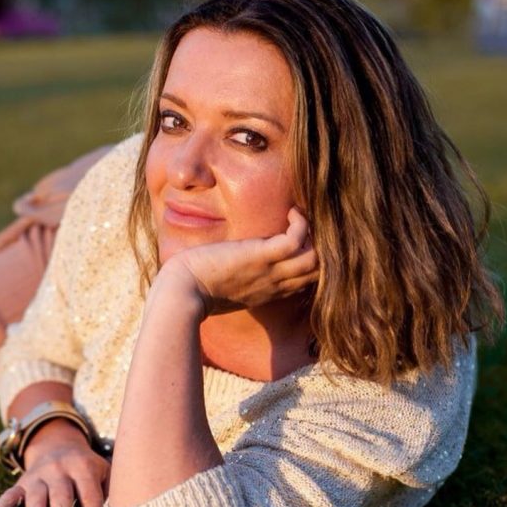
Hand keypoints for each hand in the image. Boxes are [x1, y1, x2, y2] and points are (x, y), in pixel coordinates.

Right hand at [0, 419, 109, 506]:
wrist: (58, 445)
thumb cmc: (87, 468)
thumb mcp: (103, 470)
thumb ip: (111, 490)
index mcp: (82, 466)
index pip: (89, 494)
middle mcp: (58, 469)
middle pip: (61, 496)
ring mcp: (38, 475)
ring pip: (36, 497)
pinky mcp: (21, 483)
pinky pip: (9, 494)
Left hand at [158, 207, 317, 316]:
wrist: (182, 293)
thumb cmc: (195, 291)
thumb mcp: (227, 288)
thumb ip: (240, 279)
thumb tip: (235, 265)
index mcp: (268, 293)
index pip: (306, 281)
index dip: (315, 264)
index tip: (306, 243)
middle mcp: (275, 284)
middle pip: (318, 272)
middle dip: (324, 249)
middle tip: (311, 225)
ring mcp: (270, 271)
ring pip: (315, 258)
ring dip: (315, 234)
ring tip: (301, 217)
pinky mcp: (260, 256)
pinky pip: (296, 240)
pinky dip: (301, 224)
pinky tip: (292, 212)